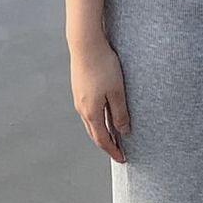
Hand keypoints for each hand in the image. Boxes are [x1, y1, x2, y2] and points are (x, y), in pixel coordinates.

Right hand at [68, 37, 130, 162]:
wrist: (85, 44)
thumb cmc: (103, 66)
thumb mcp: (117, 92)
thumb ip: (120, 113)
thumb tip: (123, 132)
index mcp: (91, 112)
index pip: (102, 139)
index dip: (112, 150)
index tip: (122, 159)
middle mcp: (82, 108)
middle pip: (94, 133)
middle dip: (106, 144)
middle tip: (118, 151)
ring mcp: (78, 98)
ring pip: (90, 122)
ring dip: (101, 131)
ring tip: (113, 135)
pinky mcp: (79, 88)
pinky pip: (88, 110)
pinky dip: (97, 119)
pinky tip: (104, 114)